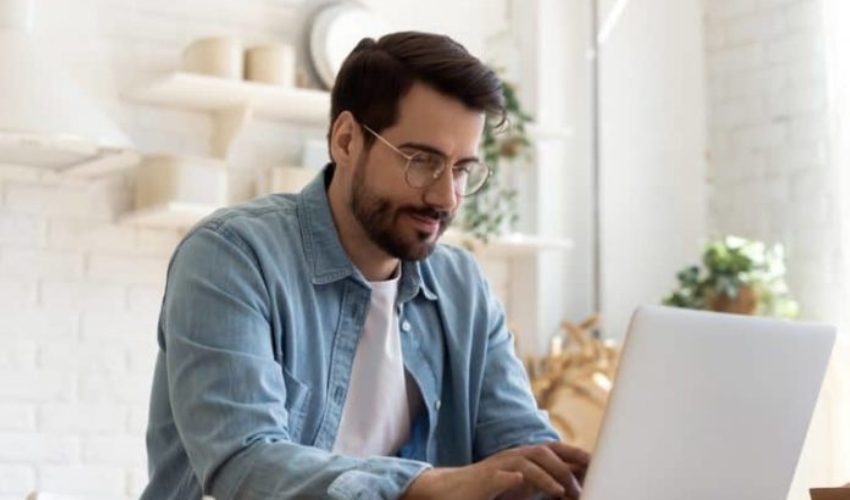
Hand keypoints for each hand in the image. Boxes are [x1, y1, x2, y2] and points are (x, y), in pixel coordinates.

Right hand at [401, 442, 589, 499]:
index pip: (556, 450)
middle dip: (566, 466)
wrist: (453, 490)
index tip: (598, 464)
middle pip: (545, 452)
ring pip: (527, 462)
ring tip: (561, 492)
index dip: (576, 454)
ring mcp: (500, 466)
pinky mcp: (485, 479)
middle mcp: (515, 457)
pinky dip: (512, 478)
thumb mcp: (524, 485)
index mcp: (526, 458)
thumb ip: (546, 481)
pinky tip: (519, 482)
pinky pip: (500, 476)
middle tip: (581, 487)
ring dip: (547, 476)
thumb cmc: (491, 489)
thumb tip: (574, 484)